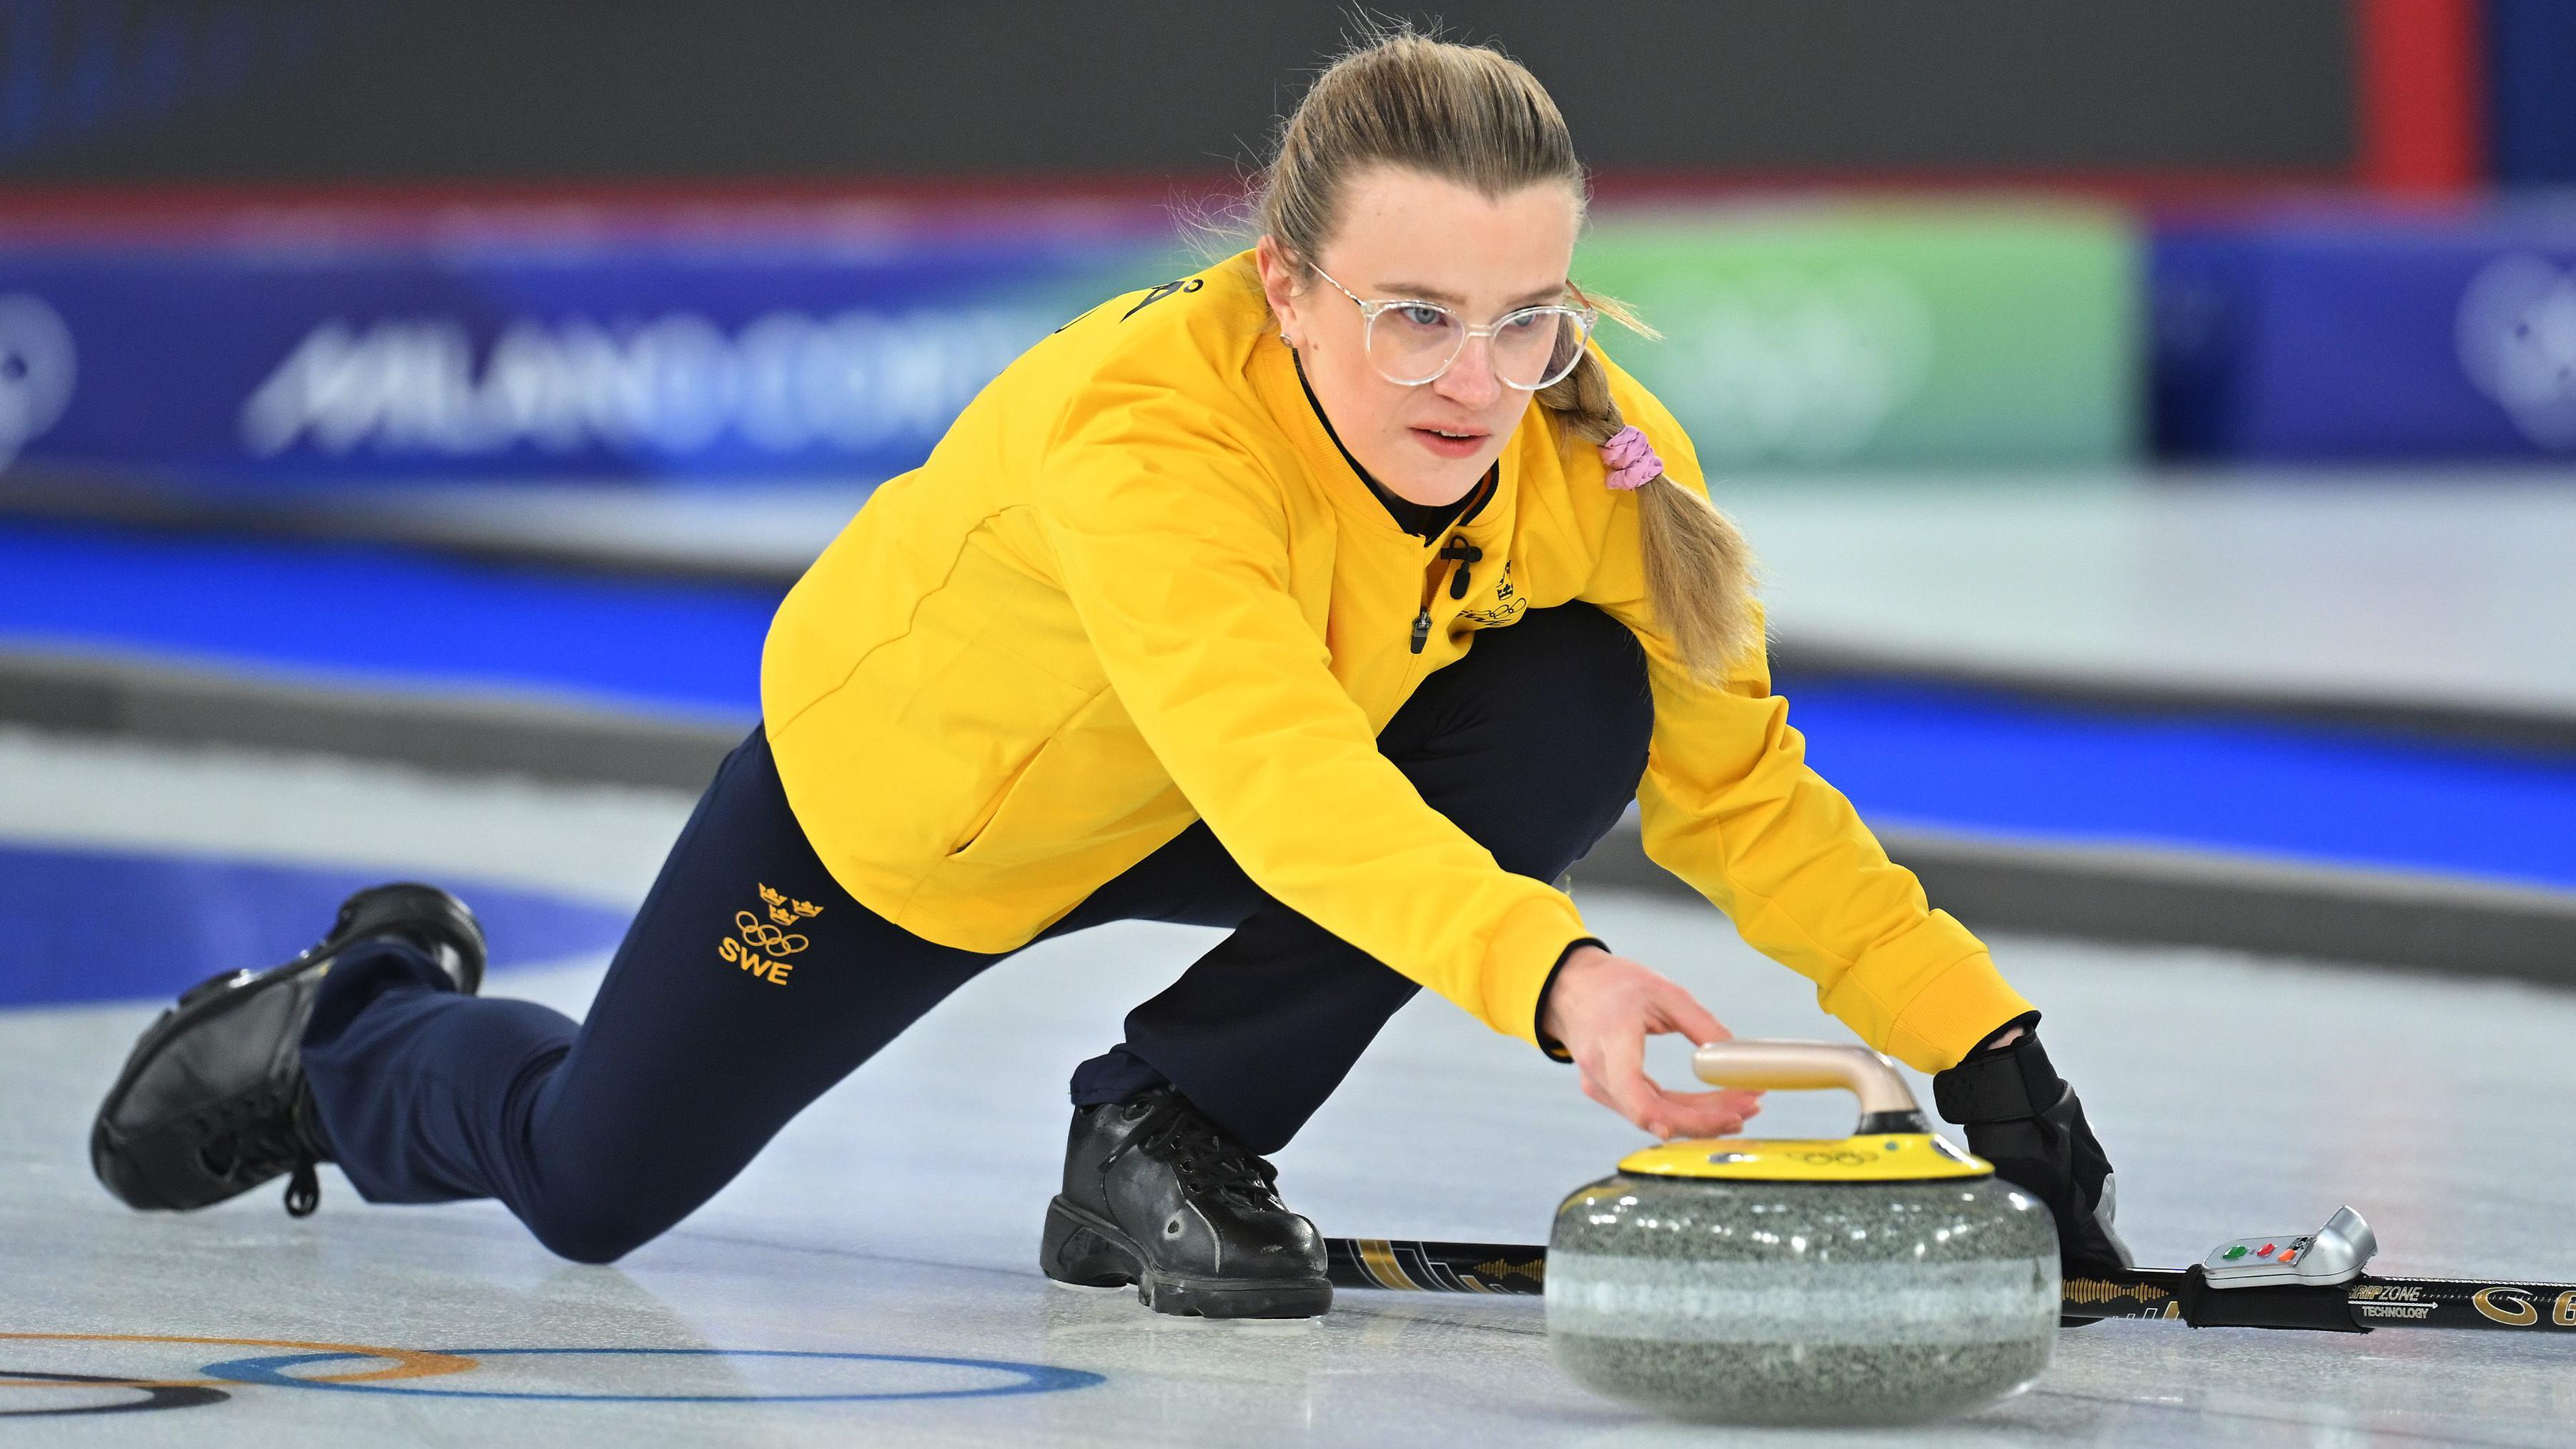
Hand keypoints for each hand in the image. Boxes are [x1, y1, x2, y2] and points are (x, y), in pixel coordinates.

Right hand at [1540, 945, 1761, 1139]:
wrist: (1571, 988)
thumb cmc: (1614, 985)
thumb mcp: (1663, 991)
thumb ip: (1701, 1025)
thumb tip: (1736, 1056)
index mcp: (1611, 1040)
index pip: (1632, 1092)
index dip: (1667, 1117)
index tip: (1709, 1121)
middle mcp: (1600, 1072)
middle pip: (1654, 1114)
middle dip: (1708, 1118)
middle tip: (1751, 1107)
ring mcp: (1602, 1087)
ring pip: (1657, 1117)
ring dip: (1702, 1119)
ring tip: (1745, 1108)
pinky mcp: (1611, 1092)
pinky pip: (1652, 1109)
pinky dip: (1686, 1112)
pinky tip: (1717, 1108)